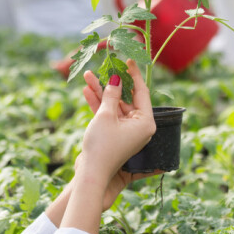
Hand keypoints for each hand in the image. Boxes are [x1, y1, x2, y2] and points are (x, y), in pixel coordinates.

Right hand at [77, 59, 155, 189]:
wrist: (91, 174)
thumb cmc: (102, 145)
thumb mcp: (106, 115)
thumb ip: (112, 95)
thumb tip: (116, 79)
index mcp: (146, 122)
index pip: (141, 92)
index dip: (134, 74)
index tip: (129, 60)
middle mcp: (140, 126)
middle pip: (127, 98)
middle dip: (112, 83)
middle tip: (107, 66)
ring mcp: (127, 131)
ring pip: (115, 106)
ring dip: (102, 92)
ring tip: (89, 76)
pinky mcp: (116, 135)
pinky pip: (109, 116)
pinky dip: (99, 105)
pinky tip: (87, 91)